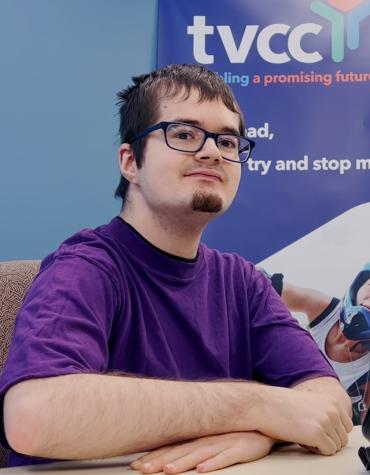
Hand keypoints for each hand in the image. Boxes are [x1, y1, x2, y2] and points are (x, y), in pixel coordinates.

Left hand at [131, 431, 274, 472]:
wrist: (263, 418)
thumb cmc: (234, 431)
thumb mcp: (211, 435)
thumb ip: (192, 443)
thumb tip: (170, 453)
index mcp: (199, 437)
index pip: (172, 447)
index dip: (154, 456)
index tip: (136, 465)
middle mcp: (208, 439)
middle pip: (181, 451)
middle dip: (160, 461)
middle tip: (142, 469)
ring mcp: (224, 443)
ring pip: (200, 454)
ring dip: (183, 462)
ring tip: (168, 470)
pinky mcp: (241, 448)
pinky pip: (226, 457)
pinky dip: (214, 463)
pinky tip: (203, 469)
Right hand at [259, 386, 352, 455]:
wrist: (264, 404)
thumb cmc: (282, 405)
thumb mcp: (309, 403)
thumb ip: (325, 412)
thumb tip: (334, 429)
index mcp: (332, 401)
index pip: (346, 426)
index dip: (331, 432)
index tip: (316, 430)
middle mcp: (332, 410)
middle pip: (342, 438)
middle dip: (326, 440)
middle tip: (307, 433)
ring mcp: (326, 421)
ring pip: (336, 446)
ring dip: (320, 445)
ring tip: (303, 435)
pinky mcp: (318, 434)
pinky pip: (327, 451)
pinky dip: (315, 450)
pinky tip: (301, 439)